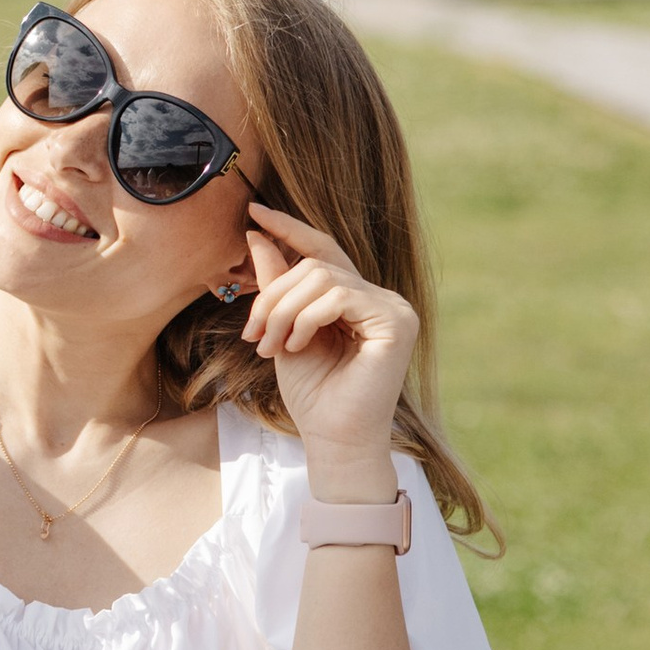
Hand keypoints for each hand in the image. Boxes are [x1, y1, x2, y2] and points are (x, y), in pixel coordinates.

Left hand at [241, 204, 419, 496]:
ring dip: (282, 311)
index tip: (253, 211)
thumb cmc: (312, 393)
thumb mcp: (283, 330)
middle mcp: (379, 297)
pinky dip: (307, 318)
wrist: (333, 438)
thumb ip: (276, 283)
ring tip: (270, 347)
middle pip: (315, 264)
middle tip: (253, 335)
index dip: (289, 228)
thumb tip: (256, 234)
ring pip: (322, 277)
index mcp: (356, 298)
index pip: (322, 250)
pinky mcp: (396, 321)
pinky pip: (339, 296)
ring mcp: (392, 307)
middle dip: (273, 295)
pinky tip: (297, 345)